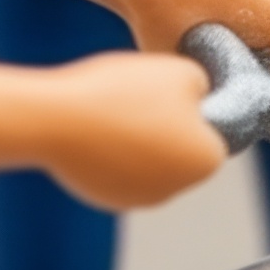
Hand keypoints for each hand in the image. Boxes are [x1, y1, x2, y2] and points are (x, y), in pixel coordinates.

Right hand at [0, 51, 225, 209]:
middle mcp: (179, 189)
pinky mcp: (105, 198)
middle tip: (136, 95)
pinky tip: (92, 126)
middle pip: (179, 149)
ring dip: (135, 136)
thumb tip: (200, 97)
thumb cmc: (123, 93)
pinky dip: (108, 150)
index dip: (192, 106)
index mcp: (207, 161)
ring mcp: (139, 199)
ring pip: (146, 159)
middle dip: (164, 125)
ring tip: (111, 108)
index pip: (213, 132)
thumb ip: (202, 86)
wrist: (57, 118)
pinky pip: (116, 168)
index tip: (165, 90)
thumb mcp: (181, 71)